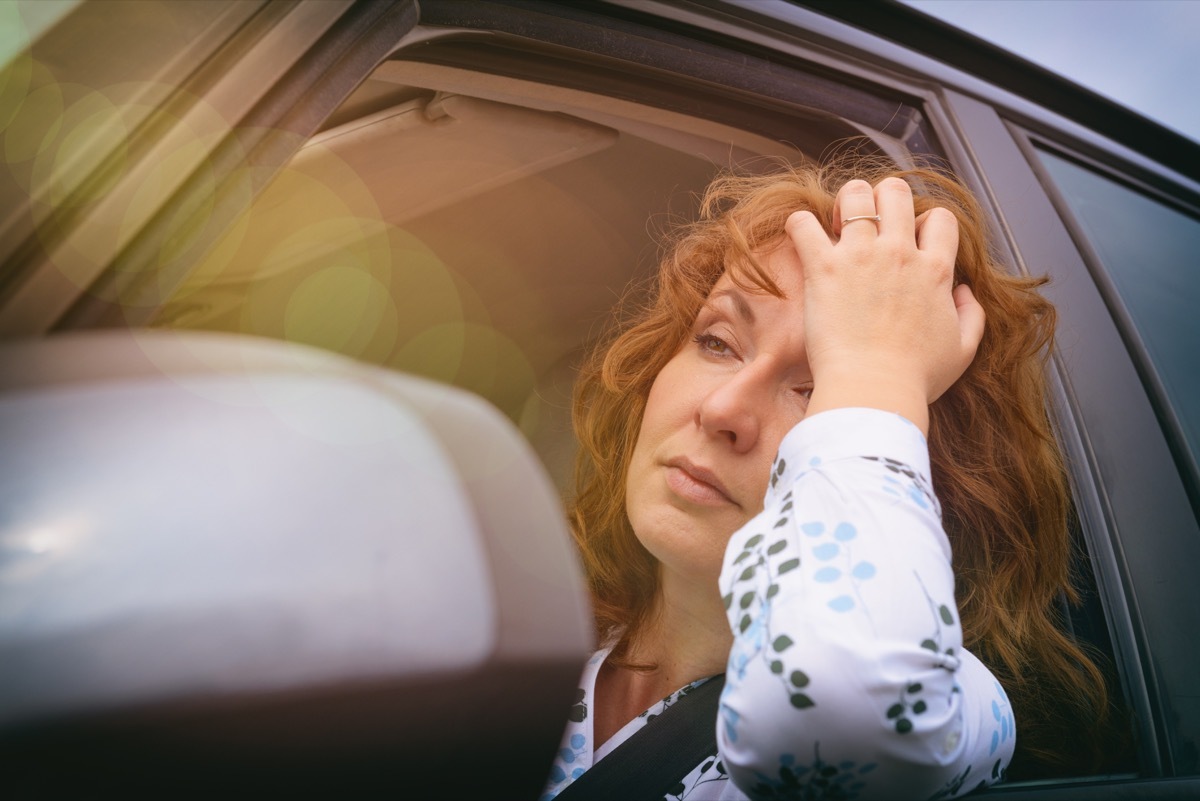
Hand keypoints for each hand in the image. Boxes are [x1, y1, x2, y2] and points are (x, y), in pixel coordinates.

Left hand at [784, 177, 984, 433]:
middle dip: (882, 199)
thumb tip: (964, 291)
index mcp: (935, 271)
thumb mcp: (963, 350)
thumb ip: (971, 315)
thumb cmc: (914, 379)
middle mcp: (900, 254)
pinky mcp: (824, 268)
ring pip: (855, 195)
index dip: (925, 223)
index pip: (939, 218)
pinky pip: (804, 224)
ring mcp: (861, 257)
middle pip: (896, 192)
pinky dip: (799, 224)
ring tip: (835, 224)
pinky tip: (801, 236)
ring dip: (844, 202)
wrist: (873, 391)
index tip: (910, 243)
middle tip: (867, 225)